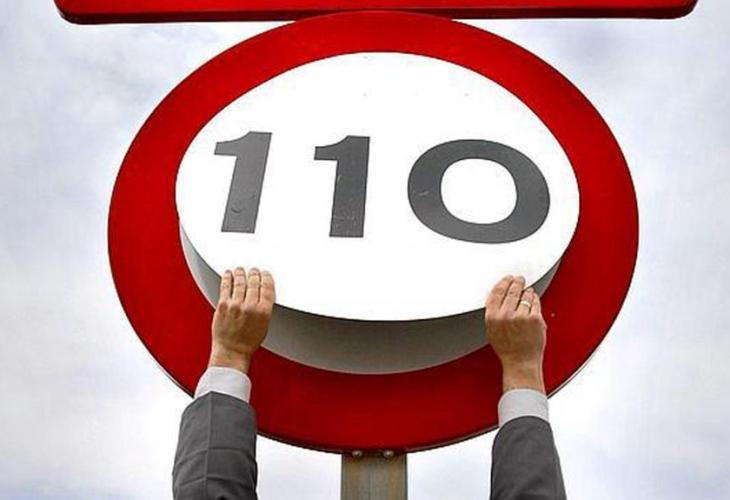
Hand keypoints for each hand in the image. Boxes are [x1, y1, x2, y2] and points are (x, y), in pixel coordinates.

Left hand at [209, 267, 275, 373]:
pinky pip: (226, 287)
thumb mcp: (265, 325)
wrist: (232, 352)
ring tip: (240, 270)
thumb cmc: (247, 342)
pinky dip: (228, 278)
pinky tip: (228, 274)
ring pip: (240, 282)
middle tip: (253, 270)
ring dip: (241, 273)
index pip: (267, 287)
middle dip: (254, 274)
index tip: (265, 274)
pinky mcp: (223, 305)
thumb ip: (264, 308)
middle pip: (254, 282)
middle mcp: (250, 306)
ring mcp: (235, 305)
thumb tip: (262, 294)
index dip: (266, 278)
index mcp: (263, 311)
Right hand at [485, 275, 546, 393]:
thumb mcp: (492, 330)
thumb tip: (499, 298)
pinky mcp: (535, 319)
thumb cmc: (507, 350)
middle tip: (519, 280)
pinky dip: (535, 299)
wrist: (520, 362)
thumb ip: (494, 313)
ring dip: (526, 291)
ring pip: (525, 295)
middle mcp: (506, 315)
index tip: (507, 279)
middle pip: (511, 290)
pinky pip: (535, 302)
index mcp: (492, 317)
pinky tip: (533, 300)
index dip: (502, 283)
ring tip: (527, 292)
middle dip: (516, 282)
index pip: (496, 293)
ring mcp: (522, 316)